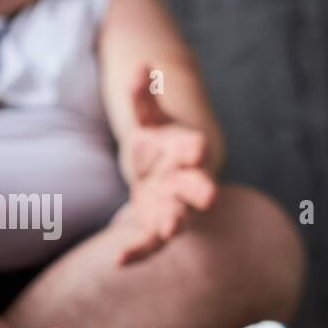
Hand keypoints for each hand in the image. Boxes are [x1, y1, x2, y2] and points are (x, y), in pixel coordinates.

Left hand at [111, 65, 216, 264]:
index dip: (195, 147)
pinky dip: (137, 252)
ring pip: (176, 217)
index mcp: (188, 152)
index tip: (198, 147)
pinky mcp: (155, 228)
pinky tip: (118, 261)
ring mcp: (172, 207)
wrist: (165, 177)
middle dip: (201, 190)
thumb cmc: (160, 145)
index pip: (195, 147)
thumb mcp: (150, 120)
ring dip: (175, 222)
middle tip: (209, 195)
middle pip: (196, 186)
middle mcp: (186, 182)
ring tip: (171, 228)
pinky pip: (148, 243)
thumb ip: (144, 97)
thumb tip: (141, 67)